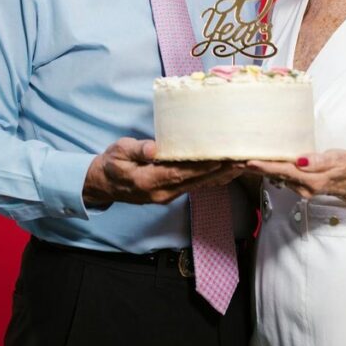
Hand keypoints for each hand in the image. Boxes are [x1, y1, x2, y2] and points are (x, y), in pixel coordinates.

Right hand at [83, 138, 242, 206]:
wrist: (103, 184)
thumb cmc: (111, 165)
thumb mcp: (119, 152)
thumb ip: (137, 150)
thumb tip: (154, 149)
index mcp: (148, 182)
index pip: (180, 173)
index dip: (202, 166)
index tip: (221, 157)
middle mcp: (162, 193)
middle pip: (196, 181)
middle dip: (220, 170)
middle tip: (242, 159)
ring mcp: (168, 195)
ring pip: (199, 185)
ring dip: (221, 175)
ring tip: (241, 164)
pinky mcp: (171, 193)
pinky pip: (195, 186)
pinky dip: (212, 178)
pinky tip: (226, 171)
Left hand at [246, 150, 345, 199]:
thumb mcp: (339, 160)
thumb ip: (319, 161)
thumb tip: (300, 160)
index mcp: (311, 179)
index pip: (284, 170)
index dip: (265, 166)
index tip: (249, 161)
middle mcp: (302, 186)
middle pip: (274, 174)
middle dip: (254, 167)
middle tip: (234, 158)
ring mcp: (299, 187)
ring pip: (274, 176)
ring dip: (257, 169)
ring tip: (238, 158)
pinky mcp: (297, 184)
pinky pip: (279, 176)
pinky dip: (265, 169)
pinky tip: (255, 163)